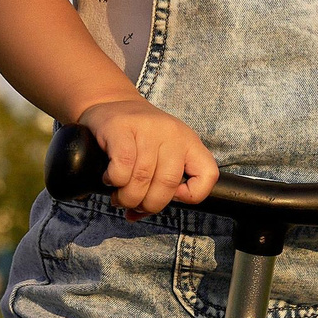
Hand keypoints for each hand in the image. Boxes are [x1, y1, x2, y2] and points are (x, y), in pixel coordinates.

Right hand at [80, 98, 217, 217]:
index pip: (208, 174)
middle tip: (134, 205)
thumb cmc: (136, 138)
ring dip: (127, 197)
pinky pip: (122, 167)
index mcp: (189, 141)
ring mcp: (147, 128)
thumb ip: (159, 183)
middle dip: (149, 204)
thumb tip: (138, 216)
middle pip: (168, 183)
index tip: (172, 197)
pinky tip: (110, 180)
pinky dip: (115, 182)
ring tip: (119, 197)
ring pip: (143, 178)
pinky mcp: (121, 128)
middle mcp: (172, 133)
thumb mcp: (161, 153)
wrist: (109, 102)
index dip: (192, 195)